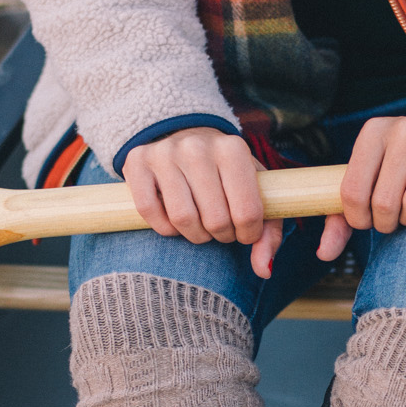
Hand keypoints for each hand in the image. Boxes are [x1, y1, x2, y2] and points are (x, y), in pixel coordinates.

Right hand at [123, 128, 282, 279]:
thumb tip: (264, 271)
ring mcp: (164, 153)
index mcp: (233, 149)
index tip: (244, 230)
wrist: (184, 134)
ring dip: (195, 235)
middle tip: (221, 228)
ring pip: (182, 218)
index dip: (248, 234)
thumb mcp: (255, 192)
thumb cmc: (226, 173)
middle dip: (222, 235)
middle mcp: (197, 147)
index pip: (247, 212)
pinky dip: (165, 228)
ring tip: (201, 226)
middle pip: (215, 220)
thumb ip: (268, 234)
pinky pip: (149, 213)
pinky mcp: (137, 162)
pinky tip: (175, 220)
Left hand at [317, 108, 405, 263]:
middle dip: (389, 222)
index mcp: (374, 133)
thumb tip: (325, 253)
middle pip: (384, 201)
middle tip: (397, 219)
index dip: (359, 219)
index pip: (352, 191)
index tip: (370, 221)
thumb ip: (341, 216)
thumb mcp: (371, 179)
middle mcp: (403, 128)